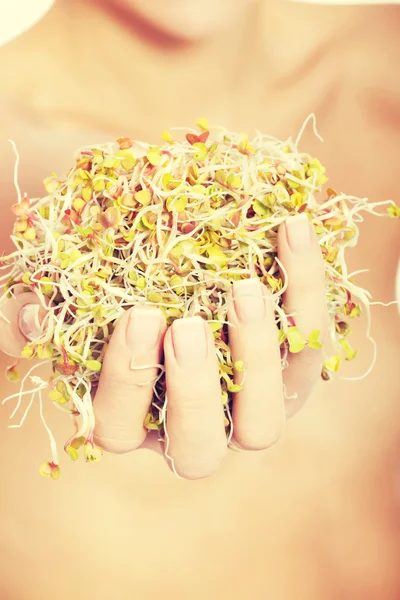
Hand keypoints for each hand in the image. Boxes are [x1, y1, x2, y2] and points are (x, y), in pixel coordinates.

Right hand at [0, 213, 326, 478]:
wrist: (180, 270)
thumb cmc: (114, 294)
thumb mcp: (64, 299)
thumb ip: (29, 313)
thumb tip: (30, 316)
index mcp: (135, 419)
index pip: (119, 426)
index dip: (125, 380)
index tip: (136, 316)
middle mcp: (196, 426)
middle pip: (198, 448)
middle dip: (192, 392)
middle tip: (186, 326)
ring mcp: (249, 406)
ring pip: (263, 420)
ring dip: (257, 356)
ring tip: (243, 287)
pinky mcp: (295, 372)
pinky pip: (310, 345)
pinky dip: (306, 289)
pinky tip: (292, 229)